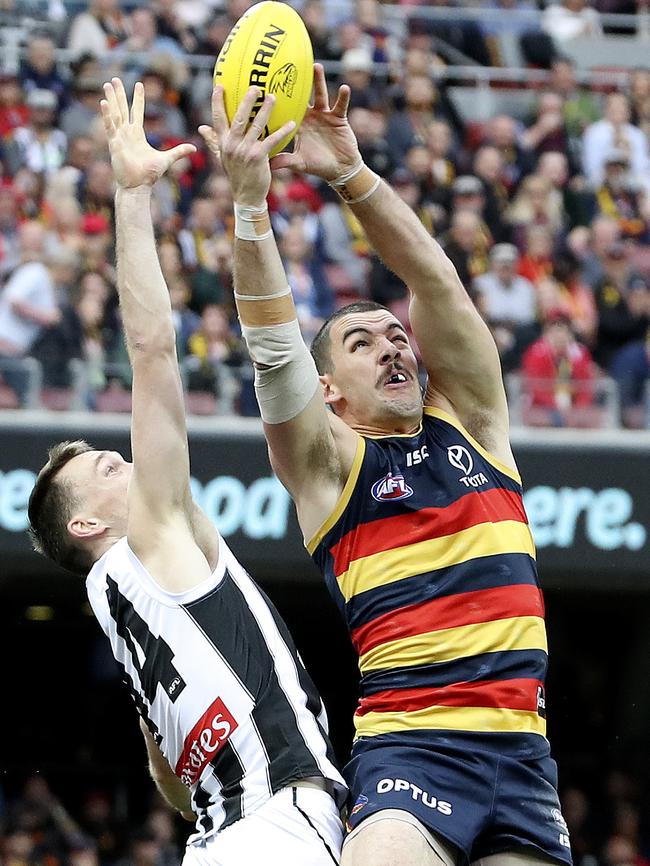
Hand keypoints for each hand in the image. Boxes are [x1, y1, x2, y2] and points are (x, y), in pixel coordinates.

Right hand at [101, 78, 195, 188]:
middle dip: (119, 94)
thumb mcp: (167, 159)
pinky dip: (107, 115)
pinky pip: (110, 127)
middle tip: (114, 79)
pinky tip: (104, 102)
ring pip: (115, 114)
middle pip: (123, 109)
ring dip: (111, 99)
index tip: (138, 84)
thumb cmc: (149, 175)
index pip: (137, 112)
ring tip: (107, 85)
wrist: (138, 186)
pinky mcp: (114, 144)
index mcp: (137, 135)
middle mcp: (127, 133)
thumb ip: (179, 151)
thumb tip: (194, 148)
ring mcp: (119, 137)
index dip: (138, 98)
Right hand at [198, 85, 294, 205]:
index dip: (217, 101)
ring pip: (256, 125)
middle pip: (239, 117)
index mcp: (223, 142)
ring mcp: (245, 150)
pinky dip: (282, 131)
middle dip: (247, 100)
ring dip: (265, 110)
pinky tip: (291, 123)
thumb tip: (201, 128)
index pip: (217, 118)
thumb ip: (214, 141)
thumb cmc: (236, 175)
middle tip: (255, 86)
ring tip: (273, 97)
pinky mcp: (258, 157)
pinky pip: (272, 140)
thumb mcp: (222, 157)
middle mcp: (233, 144)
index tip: (219, 85)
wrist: (246, 196)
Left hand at [270, 63, 360, 180]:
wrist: (340, 169)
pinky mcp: (339, 117)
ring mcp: (325, 115)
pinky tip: (344, 87)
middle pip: (302, 96)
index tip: (268, 85)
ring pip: (321, 95)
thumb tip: (268, 166)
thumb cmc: (318, 165)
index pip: (287, 109)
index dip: (279, 99)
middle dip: (297, 83)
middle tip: (288, 65)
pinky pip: (341, 105)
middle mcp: (310, 117)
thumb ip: (285, 161)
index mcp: (299, 125)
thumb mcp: (300, 163)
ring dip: (319, 81)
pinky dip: (343, 97)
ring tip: (316, 66)